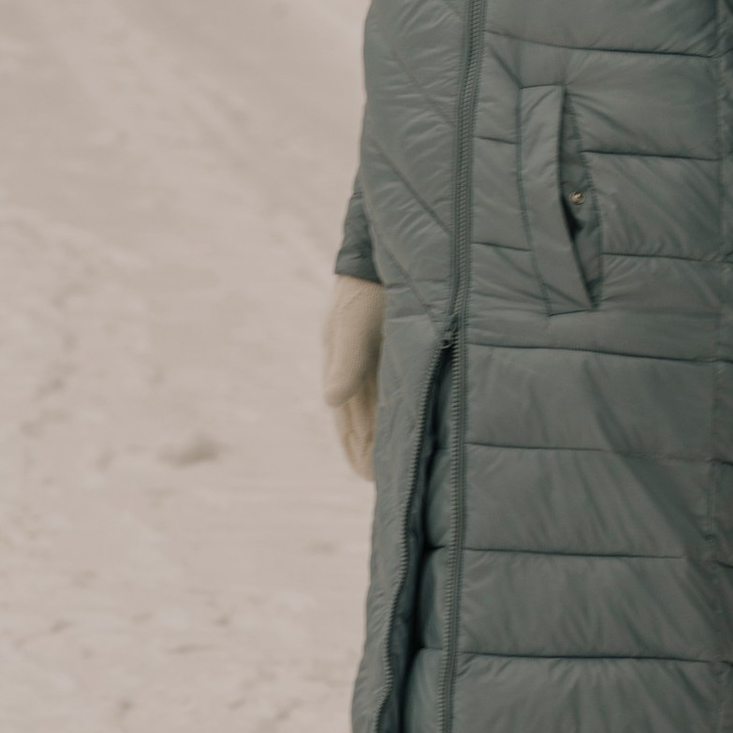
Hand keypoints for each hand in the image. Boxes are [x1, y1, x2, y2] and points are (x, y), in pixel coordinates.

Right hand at [323, 274, 384, 479]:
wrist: (387, 250)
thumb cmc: (369, 285)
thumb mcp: (356, 321)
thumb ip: (347, 360)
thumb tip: (330, 401)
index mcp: (342, 362)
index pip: (347, 417)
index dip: (356, 446)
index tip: (367, 475)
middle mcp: (357, 364)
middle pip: (360, 416)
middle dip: (367, 448)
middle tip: (380, 482)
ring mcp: (377, 355)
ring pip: (377, 406)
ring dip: (380, 435)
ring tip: (388, 465)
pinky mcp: (396, 346)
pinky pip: (391, 389)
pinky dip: (393, 412)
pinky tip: (402, 426)